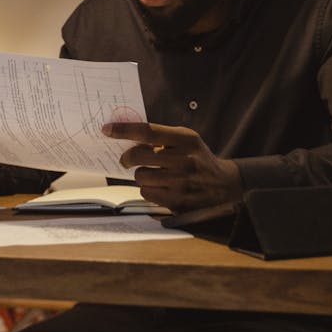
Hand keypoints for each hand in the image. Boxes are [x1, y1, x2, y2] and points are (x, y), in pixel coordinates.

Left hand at [102, 121, 242, 212]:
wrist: (224, 184)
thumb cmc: (199, 158)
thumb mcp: (187, 140)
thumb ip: (162, 137)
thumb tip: (128, 136)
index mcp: (186, 140)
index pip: (148, 132)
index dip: (124, 130)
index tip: (107, 130)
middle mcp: (184, 160)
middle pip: (139, 156)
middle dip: (127, 157)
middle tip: (126, 159)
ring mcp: (181, 183)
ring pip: (141, 177)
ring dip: (142, 175)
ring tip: (154, 173)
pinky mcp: (178, 201)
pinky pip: (147, 193)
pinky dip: (149, 190)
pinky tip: (161, 186)